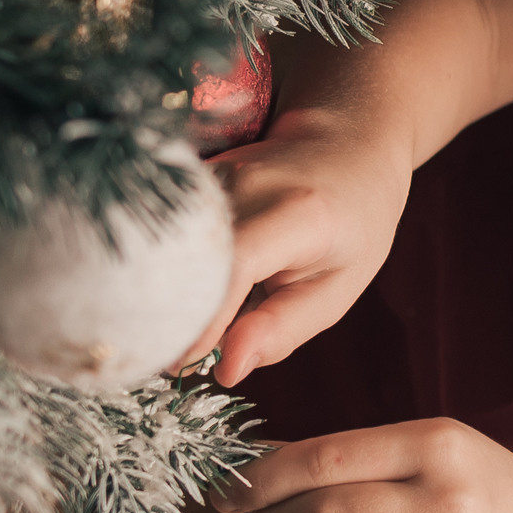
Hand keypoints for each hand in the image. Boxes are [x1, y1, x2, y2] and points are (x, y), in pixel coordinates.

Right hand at [179, 105, 414, 387]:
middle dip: (168, 314)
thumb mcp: (336, 287)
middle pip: (186, 256)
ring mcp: (212, 173)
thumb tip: (228, 370)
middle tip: (161, 359)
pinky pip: (166, 232)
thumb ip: (282, 329)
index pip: (233, 266)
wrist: (347, 142)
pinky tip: (173, 296)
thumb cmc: (351, 223)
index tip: (181, 363)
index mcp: (295, 212)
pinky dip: (166, 270)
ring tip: (164, 331)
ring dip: (162, 293)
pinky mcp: (191, 176)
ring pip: (166, 244)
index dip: (203, 318)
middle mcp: (245, 183)